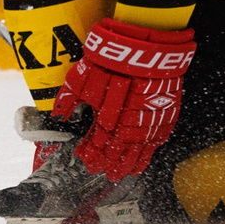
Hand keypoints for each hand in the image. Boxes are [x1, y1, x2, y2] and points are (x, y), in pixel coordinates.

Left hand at [52, 17, 193, 179]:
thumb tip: (58, 115)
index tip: (85, 160)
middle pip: (117, 152)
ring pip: (137, 152)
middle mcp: (128, 126)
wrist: (146, 48)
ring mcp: (149, 123)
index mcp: (107, 120)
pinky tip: (142, 162)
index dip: (91, 154)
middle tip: (103, 172)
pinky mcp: (165, 116)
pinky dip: (148, 155)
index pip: (98, 144)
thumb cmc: (112, 61)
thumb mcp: (82, 76)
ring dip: (127, 164)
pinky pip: (156, 143)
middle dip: (108, 163)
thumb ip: (70, 99)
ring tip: (120, 174)